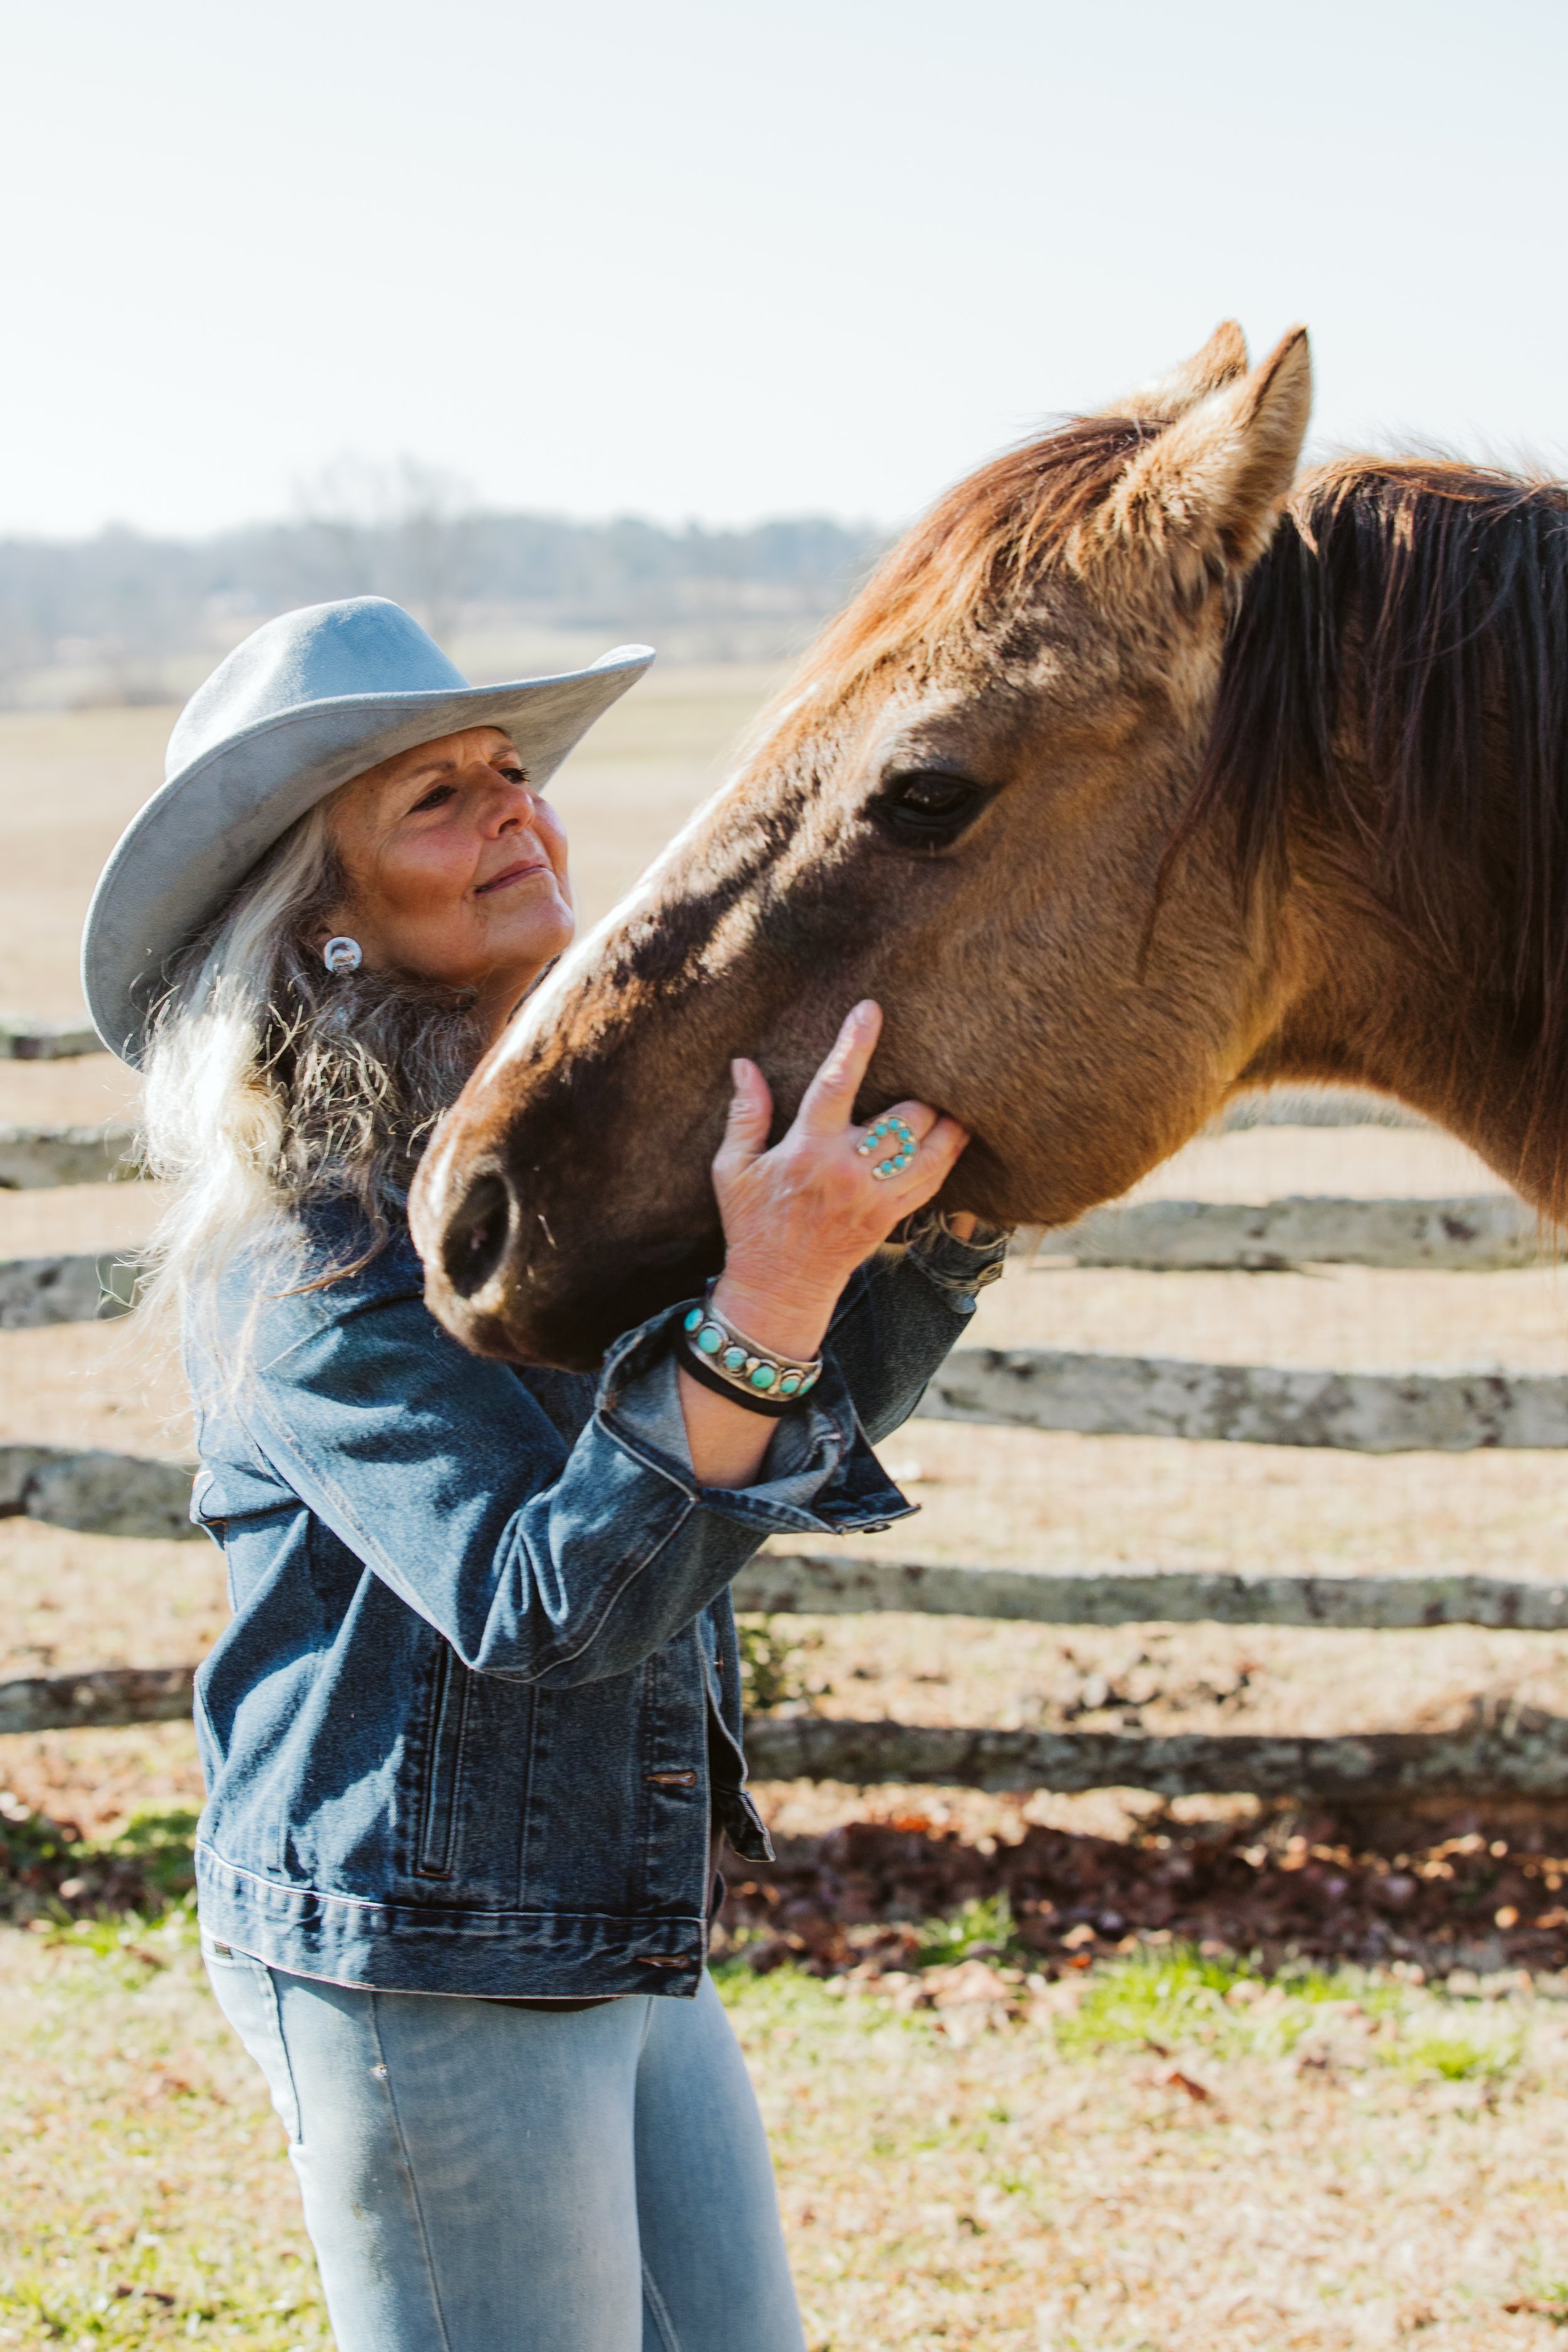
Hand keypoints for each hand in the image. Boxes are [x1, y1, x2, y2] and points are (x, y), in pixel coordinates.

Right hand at [709, 1000, 969, 1360]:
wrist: (779, 1285)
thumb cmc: (752, 1221)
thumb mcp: (733, 1167)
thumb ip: (746, 1114)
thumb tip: (744, 1064)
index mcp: (807, 1151)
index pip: (836, 1084)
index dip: (855, 1043)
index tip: (870, 1010)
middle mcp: (847, 1171)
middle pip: (904, 1117)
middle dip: (920, 1089)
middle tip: (929, 1064)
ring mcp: (875, 1197)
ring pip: (931, 1148)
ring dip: (946, 1119)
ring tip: (954, 1093)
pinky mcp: (892, 1216)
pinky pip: (934, 1179)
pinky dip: (950, 1152)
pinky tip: (955, 1132)